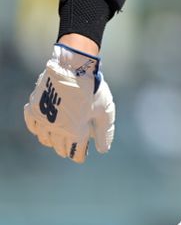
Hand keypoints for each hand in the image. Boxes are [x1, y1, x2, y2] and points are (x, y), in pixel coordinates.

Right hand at [24, 44, 115, 162]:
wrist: (72, 67)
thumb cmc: (92, 89)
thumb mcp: (105, 111)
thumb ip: (104, 132)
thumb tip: (103, 150)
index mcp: (75, 132)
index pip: (75, 152)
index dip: (79, 155)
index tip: (81, 156)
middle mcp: (56, 129)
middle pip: (60, 147)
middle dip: (66, 149)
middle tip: (71, 148)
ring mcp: (43, 119)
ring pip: (45, 139)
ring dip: (52, 142)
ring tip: (58, 140)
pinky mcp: (34, 107)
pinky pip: (32, 125)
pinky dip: (37, 130)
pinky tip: (42, 129)